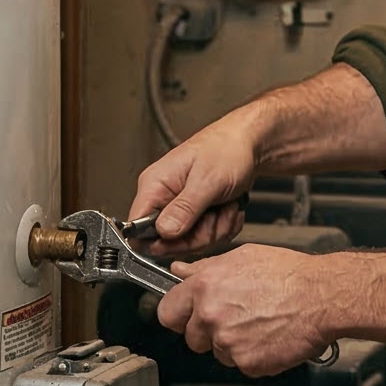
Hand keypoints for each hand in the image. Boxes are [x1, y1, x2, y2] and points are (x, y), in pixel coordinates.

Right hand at [129, 108, 261, 252]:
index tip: (185, 236)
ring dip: (216, 229)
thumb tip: (163, 232)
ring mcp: (180, 208)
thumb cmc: (228, 149)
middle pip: (168, 242)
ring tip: (226, 206)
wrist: (249, 143)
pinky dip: (224, 227)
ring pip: (191, 242)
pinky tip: (229, 209)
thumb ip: (184, 208)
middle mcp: (163, 198)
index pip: (137, 227)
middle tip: (216, 213)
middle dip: (199, 234)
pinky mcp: (196, 215)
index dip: (159, 240)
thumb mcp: (207, 180)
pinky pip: (207, 238)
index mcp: (155, 185)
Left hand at [155, 243, 337, 377]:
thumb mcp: (243, 257)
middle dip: (208, 331)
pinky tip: (268, 336)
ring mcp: (228, 342)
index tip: (187, 316)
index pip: (168, 312)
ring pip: (217, 352)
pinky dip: (253, 355)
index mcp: (206, 286)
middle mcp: (212, 315)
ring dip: (232, 344)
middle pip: (191, 337)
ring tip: (258, 323)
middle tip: (235, 317)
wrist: (323, 297)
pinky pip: (240, 364)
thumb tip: (180, 271)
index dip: (179, 315)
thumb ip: (205, 268)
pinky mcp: (247, 362)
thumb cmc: (290, 274)